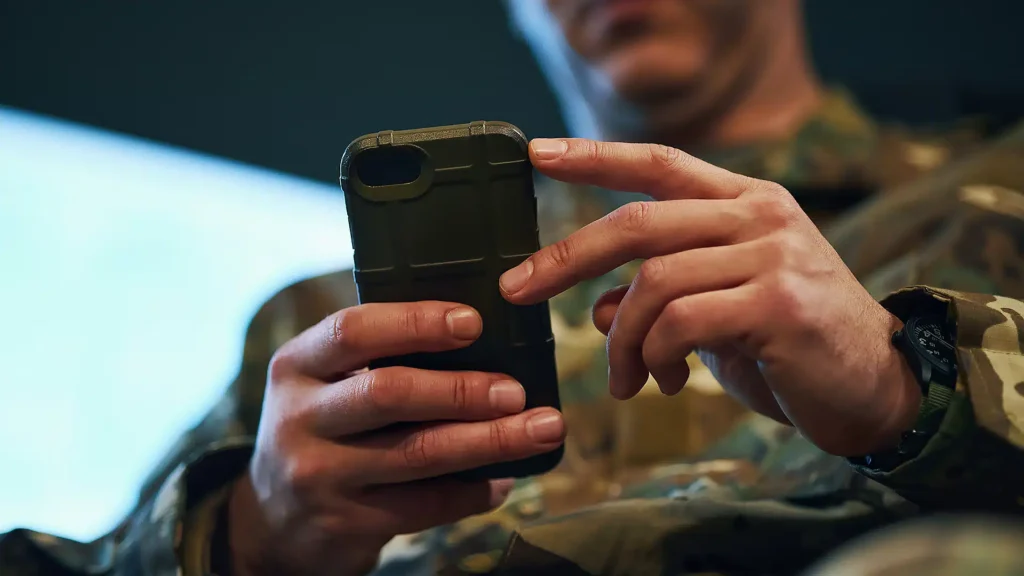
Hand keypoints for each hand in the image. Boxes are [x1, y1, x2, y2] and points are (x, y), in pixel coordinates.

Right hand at [228, 302, 565, 575]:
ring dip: (488, 441)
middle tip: (516, 390)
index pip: (353, 330)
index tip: (474, 321)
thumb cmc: (322, 429)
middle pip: (389, 393)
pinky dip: (472, 492)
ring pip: (418, 453)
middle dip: (463, 389)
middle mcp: (299, 417)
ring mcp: (318, 474)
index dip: (417, 322)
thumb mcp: (324, 383)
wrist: (274, 521)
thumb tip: (484, 342)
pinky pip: (424, 505)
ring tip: (539, 430)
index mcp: (297, 365)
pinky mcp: (345, 522)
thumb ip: (378, 358)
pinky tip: (503, 481)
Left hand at [501, 138, 919, 456]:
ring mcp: (774, 255)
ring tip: (626, 380)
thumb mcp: (716, 313)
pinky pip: (680, 322)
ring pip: (655, 282)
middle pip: (639, 222)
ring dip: (623, 341)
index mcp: (745, 203)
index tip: (536, 154)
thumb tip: (599, 307)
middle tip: (515, 290)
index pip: (659, 163)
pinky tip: (665, 383)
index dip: (594, 156)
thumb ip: (663, 296)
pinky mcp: (779, 303)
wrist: (875, 390)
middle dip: (566, 257)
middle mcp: (761, 215)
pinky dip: (654, 356)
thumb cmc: (789, 346)